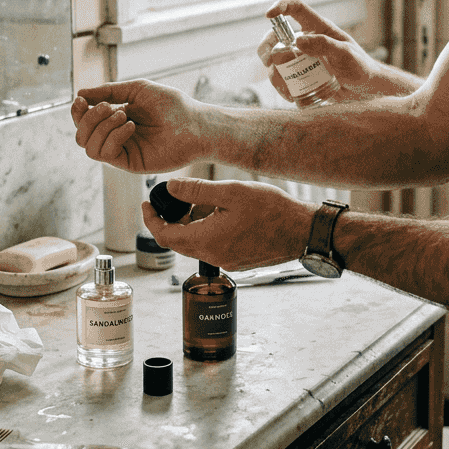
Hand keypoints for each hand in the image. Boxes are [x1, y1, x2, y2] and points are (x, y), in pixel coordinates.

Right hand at [72, 79, 210, 172]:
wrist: (194, 122)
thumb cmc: (172, 105)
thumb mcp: (137, 89)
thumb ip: (109, 91)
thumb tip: (81, 94)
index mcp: (116, 120)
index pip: (85, 122)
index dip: (78, 112)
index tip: (81, 100)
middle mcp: (116, 137)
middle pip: (81, 136)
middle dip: (89, 118)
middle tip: (109, 107)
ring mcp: (123, 152)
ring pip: (89, 147)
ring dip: (101, 127)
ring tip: (123, 115)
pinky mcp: (131, 164)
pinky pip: (107, 154)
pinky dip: (113, 137)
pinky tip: (130, 126)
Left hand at [140, 177, 313, 270]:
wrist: (302, 232)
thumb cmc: (272, 210)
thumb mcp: (231, 192)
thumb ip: (197, 191)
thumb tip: (170, 187)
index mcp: (206, 240)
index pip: (164, 235)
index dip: (150, 219)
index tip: (146, 204)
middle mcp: (213, 256)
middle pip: (177, 242)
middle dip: (169, 221)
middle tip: (171, 199)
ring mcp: (226, 261)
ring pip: (195, 244)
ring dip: (190, 226)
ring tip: (203, 202)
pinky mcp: (237, 261)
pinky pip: (212, 248)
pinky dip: (206, 232)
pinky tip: (220, 214)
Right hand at [259, 0, 381, 101]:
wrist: (365, 89)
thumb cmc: (360, 66)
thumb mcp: (345, 54)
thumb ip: (324, 45)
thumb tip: (297, 41)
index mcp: (318, 28)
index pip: (296, 9)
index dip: (281, 6)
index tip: (269, 14)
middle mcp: (306, 40)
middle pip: (276, 37)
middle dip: (266, 48)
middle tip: (270, 63)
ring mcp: (301, 58)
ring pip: (276, 60)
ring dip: (274, 73)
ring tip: (285, 88)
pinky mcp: (300, 75)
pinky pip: (283, 78)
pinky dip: (281, 86)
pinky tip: (290, 96)